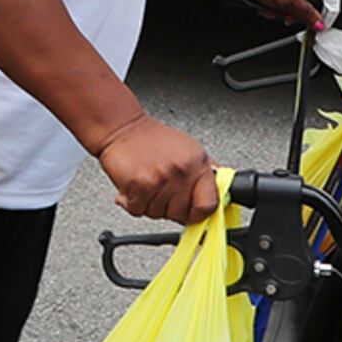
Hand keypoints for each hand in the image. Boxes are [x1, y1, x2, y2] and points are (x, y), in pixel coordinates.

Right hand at [99, 114, 217, 225]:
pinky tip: (134, 187)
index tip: (193, 213)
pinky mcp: (139, 186)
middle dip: (169, 208)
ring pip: (158, 214)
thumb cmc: (152, 139)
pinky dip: (132, 203)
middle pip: (181, 214)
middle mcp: (181, 172)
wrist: (123, 128)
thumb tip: (218, 193)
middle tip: (161, 192)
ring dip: (149, 204)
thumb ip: (203, 174)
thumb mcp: (188, 149)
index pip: (209, 205)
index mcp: (197, 164)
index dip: (200, 214)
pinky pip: (138, 210)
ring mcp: (160, 180)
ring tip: (147, 184)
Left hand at [231, 0, 341, 33]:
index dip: (336, 4)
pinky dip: (281, 3)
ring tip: (277, 10)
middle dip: (304, 12)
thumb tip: (319, 24)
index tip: (324, 17)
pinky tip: (271, 6)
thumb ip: (307, 15)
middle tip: (293, 15)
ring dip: (289, 9)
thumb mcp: (289, 2)